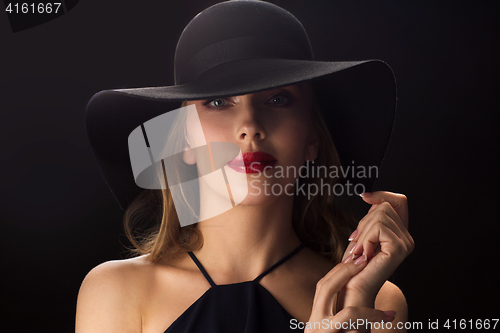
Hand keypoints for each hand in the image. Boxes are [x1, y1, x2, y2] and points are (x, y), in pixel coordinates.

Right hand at [305, 257, 396, 332]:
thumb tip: (358, 294)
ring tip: (378, 296)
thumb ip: (345, 317)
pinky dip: (371, 318)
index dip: (338, 271)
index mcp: (316, 320)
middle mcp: (314, 326)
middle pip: (324, 287)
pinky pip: (352, 322)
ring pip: (342, 309)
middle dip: (344, 271)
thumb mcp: (341, 330)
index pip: (323, 287)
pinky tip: (386, 317)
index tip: (355, 259)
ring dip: (361, 296)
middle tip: (362, 259)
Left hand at [339, 191, 413, 308]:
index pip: (398, 200)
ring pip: (379, 216)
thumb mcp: (362, 234)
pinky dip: (365, 240)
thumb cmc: (355, 264)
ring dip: (362, 234)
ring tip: (360, 252)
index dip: (382, 194)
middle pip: (384, 207)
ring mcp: (405, 243)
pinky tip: (364, 255)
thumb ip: (370, 217)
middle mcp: (407, 237)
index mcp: (400, 232)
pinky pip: (377, 228)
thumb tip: (368, 196)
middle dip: (364, 223)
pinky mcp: (399, 248)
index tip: (365, 197)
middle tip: (358, 244)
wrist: (353, 288)